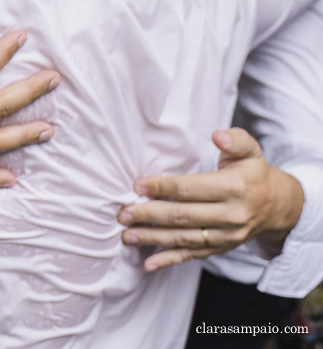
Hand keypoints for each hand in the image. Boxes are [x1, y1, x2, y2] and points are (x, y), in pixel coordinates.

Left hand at [118, 128, 304, 271]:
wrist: (277, 205)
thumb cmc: (253, 173)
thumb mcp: (251, 151)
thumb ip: (235, 140)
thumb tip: (217, 136)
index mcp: (236, 188)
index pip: (192, 189)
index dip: (163, 187)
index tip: (138, 187)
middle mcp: (231, 215)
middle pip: (183, 216)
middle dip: (150, 215)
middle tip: (123, 213)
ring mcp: (226, 236)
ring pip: (183, 238)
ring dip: (152, 238)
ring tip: (126, 235)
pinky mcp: (220, 248)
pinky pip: (192, 256)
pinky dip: (169, 261)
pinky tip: (148, 264)